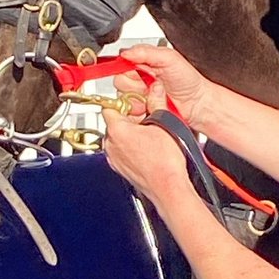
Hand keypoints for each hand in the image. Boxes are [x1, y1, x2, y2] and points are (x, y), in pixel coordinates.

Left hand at [102, 75, 191, 207]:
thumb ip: (157, 103)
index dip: (124, 103)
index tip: (135, 103)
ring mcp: (115, 159)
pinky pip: (122, 153)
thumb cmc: (165, 163)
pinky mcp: (121, 169)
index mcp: (117, 130)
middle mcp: (111, 146)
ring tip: (150, 136)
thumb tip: (156, 90)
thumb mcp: (164, 123)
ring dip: (130, 134)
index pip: (110, 107)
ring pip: (118, 138)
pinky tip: (148, 150)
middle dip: (129, 119)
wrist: (168, 188)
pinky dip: (131, 149)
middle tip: (147, 119)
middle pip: (114, 123)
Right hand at [113, 45, 211, 131]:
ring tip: (154, 97)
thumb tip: (125, 52)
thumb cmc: (188, 80)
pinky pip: (129, 114)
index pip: (121, 64)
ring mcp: (139, 97)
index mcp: (143, 63)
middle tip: (151, 85)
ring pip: (123, 99)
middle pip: (120, 82)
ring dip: (138, 100)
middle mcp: (139, 79)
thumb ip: (146, 52)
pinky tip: (151, 108)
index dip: (126, 70)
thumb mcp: (169, 58)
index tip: (138, 73)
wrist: (198, 104)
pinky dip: (138, 113)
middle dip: (135, 86)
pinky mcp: (141, 112)